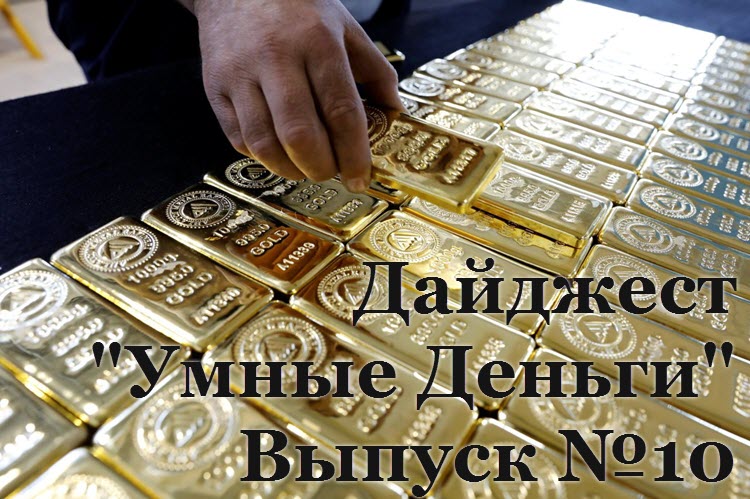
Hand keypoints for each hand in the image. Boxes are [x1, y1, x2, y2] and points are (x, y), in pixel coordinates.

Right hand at [193, 0, 402, 191]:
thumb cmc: (297, 9)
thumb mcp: (345, 27)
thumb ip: (374, 70)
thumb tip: (393, 111)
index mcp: (317, 43)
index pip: (341, 111)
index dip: (353, 154)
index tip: (359, 179)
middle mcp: (276, 58)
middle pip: (300, 134)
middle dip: (320, 167)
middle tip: (330, 172)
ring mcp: (240, 73)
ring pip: (264, 143)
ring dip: (289, 169)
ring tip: (304, 168)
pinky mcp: (215, 87)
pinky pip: (238, 138)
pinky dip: (262, 156)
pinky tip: (278, 152)